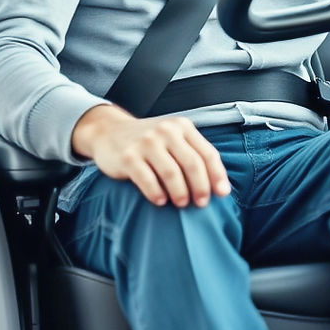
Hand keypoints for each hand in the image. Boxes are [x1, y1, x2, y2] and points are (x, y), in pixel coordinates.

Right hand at [72, 104, 230, 208]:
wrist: (107, 131)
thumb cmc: (147, 141)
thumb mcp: (172, 137)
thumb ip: (193, 153)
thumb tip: (219, 187)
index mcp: (181, 126)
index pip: (207, 153)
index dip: (217, 176)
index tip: (221, 194)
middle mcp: (164, 131)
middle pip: (192, 164)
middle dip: (200, 188)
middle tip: (201, 203)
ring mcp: (145, 143)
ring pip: (172, 174)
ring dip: (180, 193)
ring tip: (181, 203)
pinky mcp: (128, 157)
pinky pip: (148, 181)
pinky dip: (157, 194)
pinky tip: (160, 201)